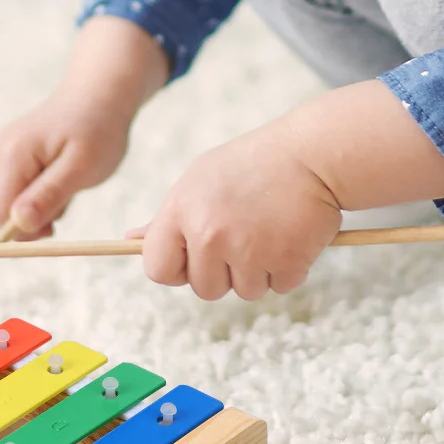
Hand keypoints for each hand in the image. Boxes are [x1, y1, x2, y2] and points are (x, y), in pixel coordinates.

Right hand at [0, 16, 170, 236]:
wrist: (100, 94)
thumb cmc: (98, 129)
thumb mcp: (81, 168)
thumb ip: (48, 196)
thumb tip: (18, 224)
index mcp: (12, 155)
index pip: (0, 213)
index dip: (25, 230)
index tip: (56, 228)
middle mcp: (0, 152)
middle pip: (4, 209)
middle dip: (36, 216)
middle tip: (69, 195)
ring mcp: (4, 152)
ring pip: (15, 202)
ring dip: (44, 204)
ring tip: (70, 179)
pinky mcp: (12, 156)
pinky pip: (22, 190)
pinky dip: (44, 192)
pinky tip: (63, 174)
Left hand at [131, 123, 342, 299]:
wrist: (313, 153)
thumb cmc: (253, 164)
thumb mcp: (201, 178)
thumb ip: (169, 216)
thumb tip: (131, 239)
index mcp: (182, 210)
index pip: (157, 268)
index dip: (176, 268)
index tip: (194, 258)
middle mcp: (209, 233)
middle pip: (204, 288)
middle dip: (225, 271)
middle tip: (246, 233)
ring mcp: (248, 250)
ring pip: (244, 291)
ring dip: (260, 269)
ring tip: (270, 228)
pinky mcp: (286, 261)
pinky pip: (280, 286)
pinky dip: (289, 268)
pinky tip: (292, 233)